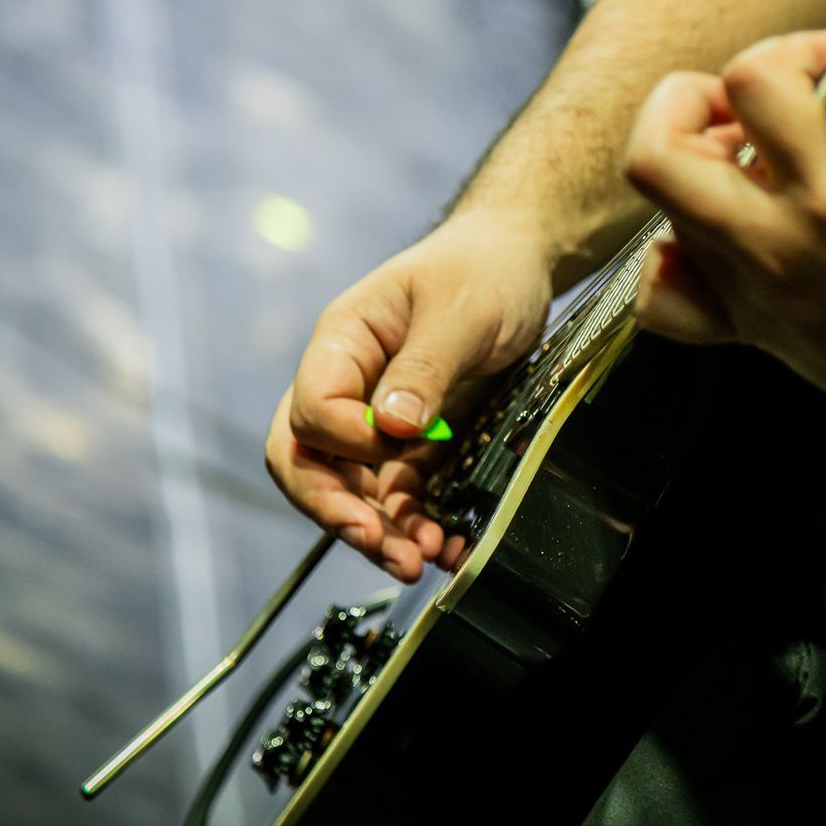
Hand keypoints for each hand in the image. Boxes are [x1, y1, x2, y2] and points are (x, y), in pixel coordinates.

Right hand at [264, 214, 553, 580]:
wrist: (517, 265)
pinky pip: (398, 497)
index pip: (310, 409)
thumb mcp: (459, 309)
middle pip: (307, 463)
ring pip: (352, 491)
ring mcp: (377, 421)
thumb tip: (391, 426)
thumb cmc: (481, 269)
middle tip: (379, 543)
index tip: (395, 441)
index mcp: (342, 344)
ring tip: (419, 560)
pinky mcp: (413, 445)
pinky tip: (441, 546)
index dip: (343, 439)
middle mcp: (348, 387)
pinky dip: (414, 527)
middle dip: (337, 509)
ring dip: (380, 532)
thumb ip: (424, 365)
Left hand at [623, 29, 825, 481]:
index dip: (790, 49)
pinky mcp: (748, 333)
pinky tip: (726, 233)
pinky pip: (663, 296)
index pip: (751, 82)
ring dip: (694, 165)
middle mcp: (778, 246)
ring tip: (758, 159)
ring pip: (659, 209)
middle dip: (693, 101)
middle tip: (757, 105)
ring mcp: (753, 295)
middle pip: (657, 151)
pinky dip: (673, 255)